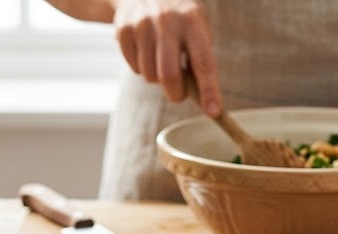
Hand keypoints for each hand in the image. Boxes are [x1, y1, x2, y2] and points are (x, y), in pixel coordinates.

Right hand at [112, 0, 222, 115]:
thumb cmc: (178, 18)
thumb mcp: (196, 28)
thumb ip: (200, 58)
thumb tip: (204, 98)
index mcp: (192, 21)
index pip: (203, 62)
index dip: (209, 90)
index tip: (214, 112)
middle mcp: (167, 21)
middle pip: (169, 75)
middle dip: (175, 94)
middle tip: (178, 95)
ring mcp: (143, 25)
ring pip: (150, 76)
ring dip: (157, 78)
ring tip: (160, 61)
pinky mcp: (123, 30)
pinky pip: (134, 68)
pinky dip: (141, 68)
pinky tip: (145, 51)